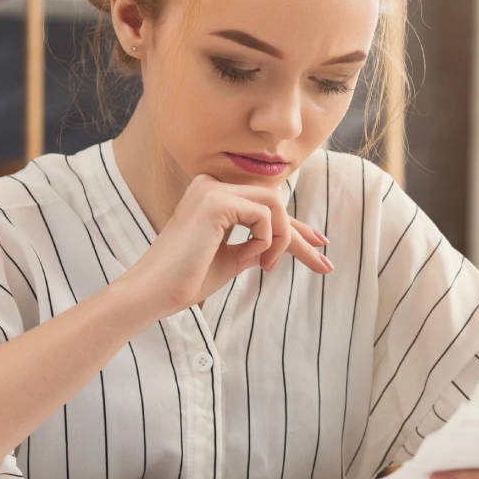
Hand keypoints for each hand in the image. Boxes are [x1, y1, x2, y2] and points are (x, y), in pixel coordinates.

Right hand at [116, 174, 331, 321]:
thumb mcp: (231, 259)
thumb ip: (255, 244)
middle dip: (299, 234)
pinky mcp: (215, 201)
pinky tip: (249, 259)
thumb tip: (282, 240)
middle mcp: (211, 185)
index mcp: (212, 196)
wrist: (154, 293)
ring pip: (274, 205)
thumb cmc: (186, 281)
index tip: (320, 244)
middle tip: (324, 263)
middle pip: (274, 203)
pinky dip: (265, 241)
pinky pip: (264, 215)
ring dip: (279, 239)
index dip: (294, 225)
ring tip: (265, 266)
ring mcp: (212, 189)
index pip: (262, 206)